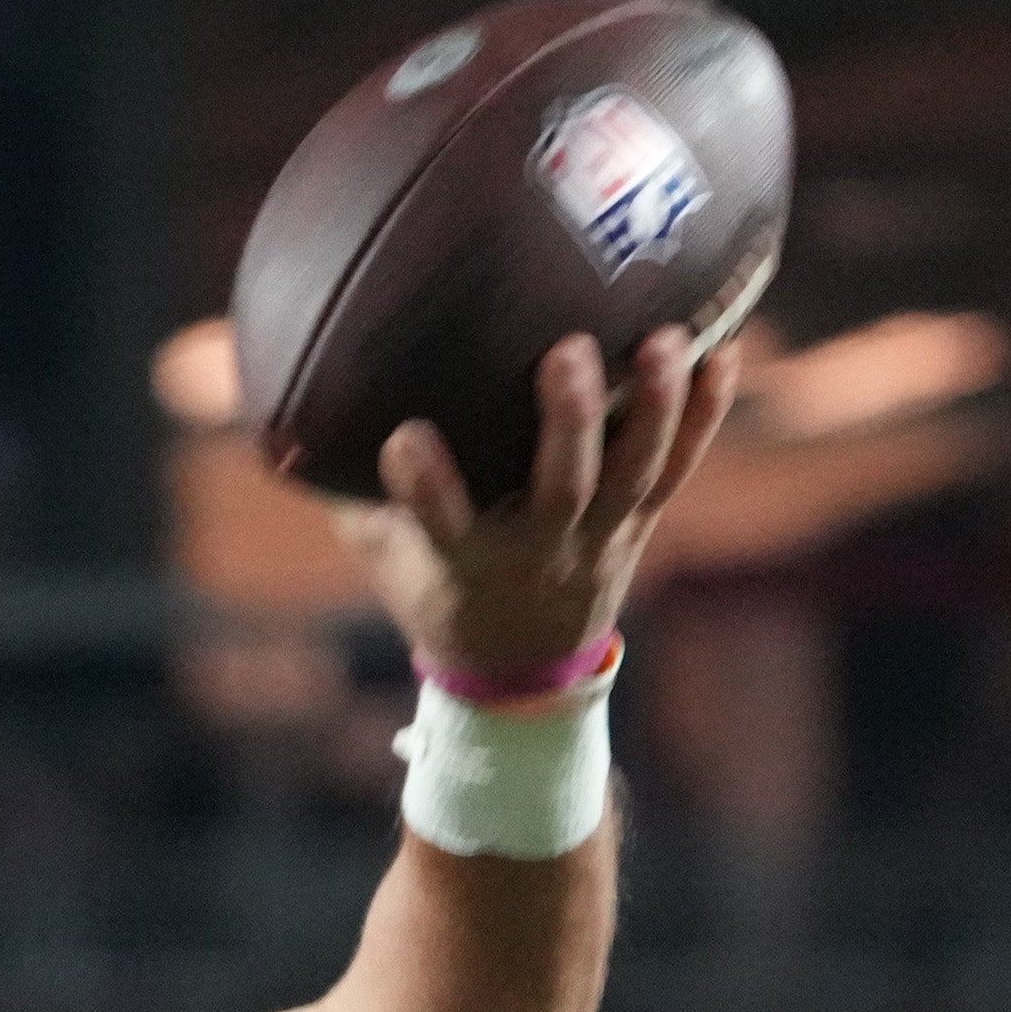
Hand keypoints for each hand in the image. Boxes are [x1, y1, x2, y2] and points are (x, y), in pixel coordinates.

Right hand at [342, 326, 744, 679]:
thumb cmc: (438, 588)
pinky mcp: (641, 521)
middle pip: (561, 488)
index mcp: (468, 559)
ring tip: (665, 340)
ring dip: (654, 408)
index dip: (424, 485)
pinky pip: (680, 468)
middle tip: (565, 352)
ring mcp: (600, 536)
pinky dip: (705, 415)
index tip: (404, 438)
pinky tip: (726, 351)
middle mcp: (540, 548)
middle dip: (565, 422)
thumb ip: (344, 490)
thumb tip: (284, 409)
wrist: (521, 670)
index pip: (441, 522)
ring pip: (634, 474)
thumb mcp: (383, 554)